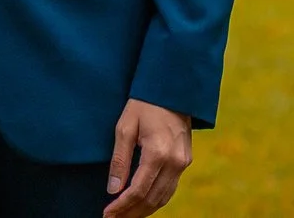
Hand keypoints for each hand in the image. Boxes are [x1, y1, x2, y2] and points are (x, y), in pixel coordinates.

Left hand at [104, 99, 192, 216]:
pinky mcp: (186, 161)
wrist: (172, 89)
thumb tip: (113, 189)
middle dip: (131, 213)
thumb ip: (119, 160)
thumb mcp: (125, 126)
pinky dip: (155, 200)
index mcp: (158, 152)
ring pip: (163, 198)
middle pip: (152, 199)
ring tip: (125, 216)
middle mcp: (174, 162)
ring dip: (143, 210)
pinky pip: (170, 189)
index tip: (107, 214)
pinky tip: (142, 203)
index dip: (122, 206)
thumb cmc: (144, 104)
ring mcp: (183, 163)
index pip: (138, 190)